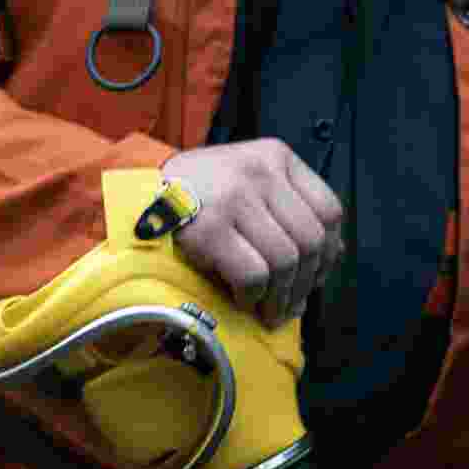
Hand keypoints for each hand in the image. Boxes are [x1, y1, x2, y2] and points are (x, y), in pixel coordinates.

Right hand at [161, 139, 344, 327]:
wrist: (138, 195)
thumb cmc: (199, 196)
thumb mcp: (248, 181)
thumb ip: (286, 209)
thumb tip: (326, 264)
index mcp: (276, 157)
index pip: (329, 210)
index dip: (329, 252)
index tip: (314, 276)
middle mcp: (260, 171)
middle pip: (311, 241)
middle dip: (305, 283)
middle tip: (290, 305)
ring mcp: (234, 198)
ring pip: (285, 261)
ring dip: (280, 298)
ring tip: (268, 311)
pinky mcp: (210, 229)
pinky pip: (253, 275)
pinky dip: (254, 298)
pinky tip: (243, 301)